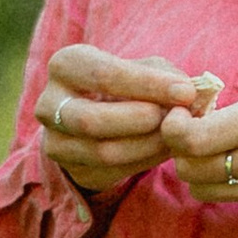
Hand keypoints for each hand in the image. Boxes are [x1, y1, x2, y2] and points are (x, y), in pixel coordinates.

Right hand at [35, 44, 224, 205]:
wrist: (101, 117)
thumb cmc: (127, 84)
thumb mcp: (142, 69)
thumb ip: (165, 76)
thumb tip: (190, 94)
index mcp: (65, 65)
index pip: (103, 75)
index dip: (148, 84)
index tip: (186, 92)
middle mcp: (48, 104)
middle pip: (92, 120)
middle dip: (141, 121)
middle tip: (177, 119)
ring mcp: (54, 141)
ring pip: (102, 152)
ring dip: (147, 146)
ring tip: (176, 136)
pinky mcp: (70, 169)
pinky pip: (110, 172)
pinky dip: (144, 162)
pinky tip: (164, 149)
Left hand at [161, 81, 237, 217]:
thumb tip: (204, 118)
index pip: (196, 138)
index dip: (173, 128)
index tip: (177, 116)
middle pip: (193, 168)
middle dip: (182, 150)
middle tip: (190, 133)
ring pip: (207, 189)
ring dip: (200, 171)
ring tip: (213, 151)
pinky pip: (234, 198)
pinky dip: (224, 183)